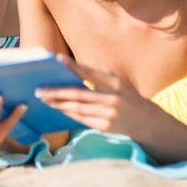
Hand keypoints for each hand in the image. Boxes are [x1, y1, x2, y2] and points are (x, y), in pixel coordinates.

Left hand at [35, 55, 154, 135]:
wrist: (145, 120)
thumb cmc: (125, 95)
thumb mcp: (116, 80)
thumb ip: (96, 75)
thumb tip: (69, 69)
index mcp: (114, 82)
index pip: (90, 73)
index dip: (73, 66)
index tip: (57, 59)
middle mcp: (112, 98)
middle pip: (78, 93)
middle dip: (56, 92)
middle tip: (40, 90)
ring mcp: (109, 114)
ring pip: (77, 108)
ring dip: (58, 103)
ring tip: (45, 98)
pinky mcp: (105, 126)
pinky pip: (81, 119)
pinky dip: (68, 112)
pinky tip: (58, 108)